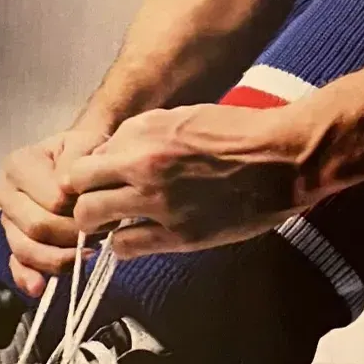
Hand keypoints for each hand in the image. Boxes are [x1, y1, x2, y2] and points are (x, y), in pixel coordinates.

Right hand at [0, 123, 111, 298]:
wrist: (79, 159)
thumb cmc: (83, 152)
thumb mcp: (86, 142)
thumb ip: (77, 160)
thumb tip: (67, 188)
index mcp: (18, 165)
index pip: (53, 200)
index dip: (81, 209)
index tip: (104, 206)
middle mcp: (6, 193)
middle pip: (38, 227)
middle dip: (74, 234)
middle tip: (101, 230)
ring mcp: (8, 220)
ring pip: (27, 249)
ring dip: (61, 256)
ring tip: (89, 251)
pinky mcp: (15, 242)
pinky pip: (16, 264)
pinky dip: (27, 277)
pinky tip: (39, 286)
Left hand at [62, 104, 301, 257]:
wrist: (284, 158)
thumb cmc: (239, 131)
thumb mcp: (181, 117)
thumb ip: (141, 135)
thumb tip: (112, 156)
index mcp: (145, 136)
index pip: (84, 161)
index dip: (87, 172)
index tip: (98, 178)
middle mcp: (145, 169)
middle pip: (79, 192)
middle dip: (84, 197)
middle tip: (99, 201)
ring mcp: (161, 205)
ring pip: (95, 221)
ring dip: (99, 222)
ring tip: (115, 220)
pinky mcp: (181, 236)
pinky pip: (127, 247)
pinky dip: (124, 243)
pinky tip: (138, 235)